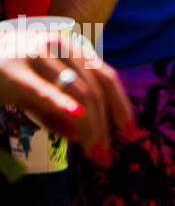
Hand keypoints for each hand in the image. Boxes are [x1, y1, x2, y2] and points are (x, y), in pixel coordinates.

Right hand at [0, 29, 134, 166]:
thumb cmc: (8, 67)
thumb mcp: (40, 85)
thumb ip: (58, 108)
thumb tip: (78, 136)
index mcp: (72, 48)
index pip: (106, 77)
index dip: (121, 105)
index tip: (131, 132)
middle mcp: (60, 47)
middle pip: (93, 90)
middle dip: (103, 127)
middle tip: (106, 158)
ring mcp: (38, 56)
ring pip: (76, 91)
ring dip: (90, 126)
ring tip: (94, 154)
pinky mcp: (14, 72)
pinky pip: (43, 90)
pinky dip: (62, 102)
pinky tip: (76, 114)